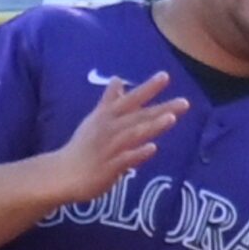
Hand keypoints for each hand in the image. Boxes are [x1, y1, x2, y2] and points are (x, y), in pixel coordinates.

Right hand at [44, 71, 186, 205]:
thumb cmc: (82, 146)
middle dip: (161, 108)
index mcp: (107, 116)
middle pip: (139, 116)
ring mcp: (110, 148)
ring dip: (152, 126)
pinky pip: (125, 159)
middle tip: (185, 102)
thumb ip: (109, 101)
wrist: (63, 173)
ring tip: (172, 118)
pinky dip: (138, 154)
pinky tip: (152, 149)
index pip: (131, 99)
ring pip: (133, 134)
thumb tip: (118, 80)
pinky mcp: (108, 167)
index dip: (148, 88)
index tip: (166, 76)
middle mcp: (110, 128)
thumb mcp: (95, 119)